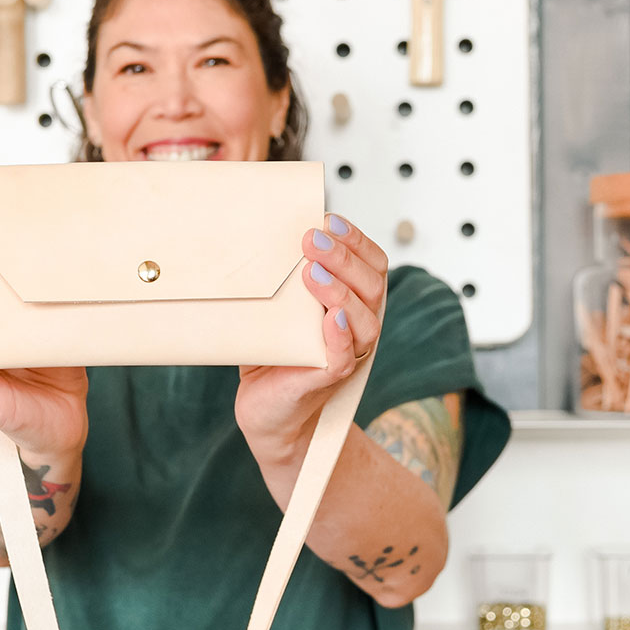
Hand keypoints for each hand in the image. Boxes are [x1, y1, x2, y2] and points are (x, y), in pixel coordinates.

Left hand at [235, 213, 387, 450]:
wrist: (265, 411)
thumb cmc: (271, 356)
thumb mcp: (275, 309)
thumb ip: (278, 280)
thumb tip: (259, 234)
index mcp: (351, 304)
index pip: (371, 265)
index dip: (356, 240)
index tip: (328, 218)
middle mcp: (356, 327)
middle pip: (370, 286)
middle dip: (343, 257)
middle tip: (312, 239)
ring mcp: (346, 354)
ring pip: (364, 321)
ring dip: (340, 291)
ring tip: (312, 273)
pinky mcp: (327, 380)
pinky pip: (344, 357)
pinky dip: (339, 336)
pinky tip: (330, 318)